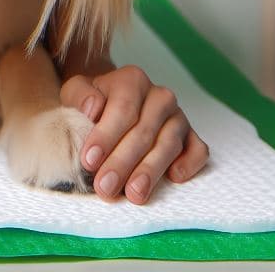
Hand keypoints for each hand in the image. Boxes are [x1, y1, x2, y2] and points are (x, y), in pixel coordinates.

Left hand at [60, 65, 207, 203]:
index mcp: (132, 80)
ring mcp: (178, 117)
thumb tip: (94, 108)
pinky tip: (174, 177)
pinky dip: (189, 163)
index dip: (105, 136)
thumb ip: (80, 96)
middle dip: (122, 163)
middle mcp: (160, 96)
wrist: (111, 101)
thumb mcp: (76, 91)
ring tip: (133, 193)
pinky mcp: (192, 137)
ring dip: (150, 171)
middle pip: (144, 132)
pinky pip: (198, 150)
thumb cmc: (93, 102)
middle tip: (105, 187)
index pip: (123, 109)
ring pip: (168, 144)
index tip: (89, 161)